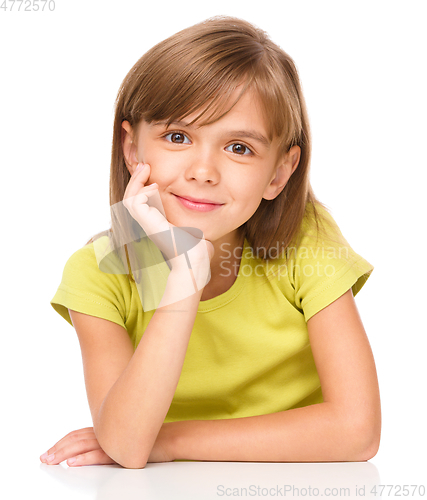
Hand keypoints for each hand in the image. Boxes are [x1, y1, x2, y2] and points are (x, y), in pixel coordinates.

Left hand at [39, 425, 174, 466]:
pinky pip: (100, 455)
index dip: (62, 442)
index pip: (78, 434)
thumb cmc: (148, 439)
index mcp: (106, 429)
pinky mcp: (122, 451)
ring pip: (83, 446)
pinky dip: (84, 458)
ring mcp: (114, 441)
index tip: (49, 450)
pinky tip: (73, 463)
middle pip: (76, 439)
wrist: (169, 439)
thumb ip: (110, 440)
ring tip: (51, 460)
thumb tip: (93, 448)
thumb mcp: (124, 439)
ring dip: (64, 454)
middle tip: (43, 457)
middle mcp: (107, 432)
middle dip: (58, 448)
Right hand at [123, 163, 213, 281]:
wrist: (195, 261)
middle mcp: (149, 224)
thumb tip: (205, 217)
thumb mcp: (194, 229)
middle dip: (136, 180)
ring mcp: (148, 224)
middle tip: (144, 165)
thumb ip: (194, 222)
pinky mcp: (149, 224)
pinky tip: (154, 186)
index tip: (152, 174)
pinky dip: (141, 191)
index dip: (143, 187)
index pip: (142, 203)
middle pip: (131, 199)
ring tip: (145, 168)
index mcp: (157, 224)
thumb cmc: (198, 250)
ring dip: (135, 182)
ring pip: (129, 200)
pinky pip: (135, 203)